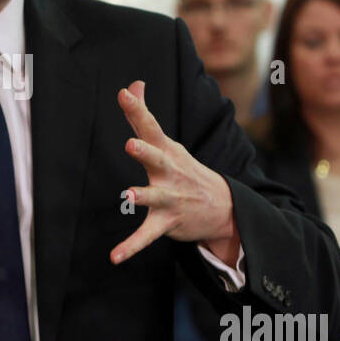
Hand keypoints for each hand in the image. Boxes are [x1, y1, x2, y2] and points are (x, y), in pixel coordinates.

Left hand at [111, 80, 238, 264]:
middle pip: (156, 158)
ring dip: (142, 196)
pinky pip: (146, 236)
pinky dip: (131, 247)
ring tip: (128, 195)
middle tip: (131, 143)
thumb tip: (133, 84)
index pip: (149, 126)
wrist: (224, 208)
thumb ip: (144, 115)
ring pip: (155, 196)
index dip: (137, 110)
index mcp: (166, 151)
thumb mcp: (167, 142)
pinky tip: (115, 257)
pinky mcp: (167, 222)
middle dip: (145, 151)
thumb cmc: (184, 170)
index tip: (124, 94)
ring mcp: (170, 197)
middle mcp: (169, 172)